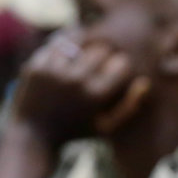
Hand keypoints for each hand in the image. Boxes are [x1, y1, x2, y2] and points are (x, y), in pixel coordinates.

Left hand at [11, 31, 150, 146]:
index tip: (117, 70)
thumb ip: (128, 107)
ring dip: (86, 46)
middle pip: (101, 50)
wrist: (33, 135)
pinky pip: (57, 45)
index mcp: (95, 96)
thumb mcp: (106, 126)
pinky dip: (65, 46)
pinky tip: (70, 52)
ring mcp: (53, 72)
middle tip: (102, 59)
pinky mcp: (35, 67)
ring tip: (87, 52)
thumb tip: (144, 82)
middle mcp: (74, 82)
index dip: (122, 65)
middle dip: (105, 54)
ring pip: (79, 42)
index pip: (121, 64)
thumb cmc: (76, 130)